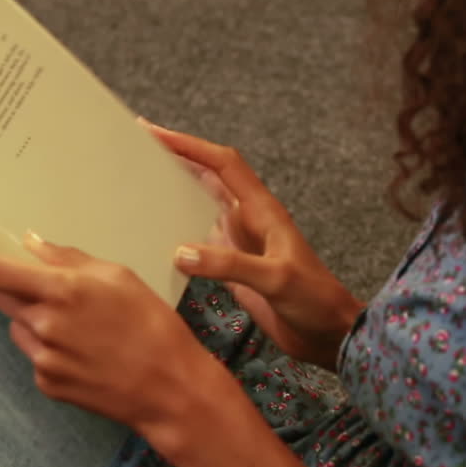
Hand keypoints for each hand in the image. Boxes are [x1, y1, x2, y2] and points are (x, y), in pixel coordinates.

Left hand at [0, 234, 226, 463]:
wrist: (168, 387)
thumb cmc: (152, 324)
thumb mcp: (119, 277)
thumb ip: (70, 259)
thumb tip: (33, 245)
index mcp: (62, 290)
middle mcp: (44, 324)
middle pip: (3, 299)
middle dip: (19, 290)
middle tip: (55, 294)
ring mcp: (42, 358)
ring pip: (19, 328)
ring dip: (35, 321)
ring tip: (79, 328)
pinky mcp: (47, 385)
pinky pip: (35, 356)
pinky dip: (50, 350)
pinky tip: (85, 353)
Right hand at [141, 122, 364, 371]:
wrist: (329, 334)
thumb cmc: (314, 299)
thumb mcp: (275, 278)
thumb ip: (230, 265)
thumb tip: (180, 252)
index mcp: (262, 210)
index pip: (223, 164)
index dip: (190, 145)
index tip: (154, 132)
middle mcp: (248, 220)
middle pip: (207, 178)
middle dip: (176, 159)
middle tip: (137, 150)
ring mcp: (239, 243)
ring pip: (200, 207)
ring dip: (173, 194)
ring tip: (136, 186)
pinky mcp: (232, 268)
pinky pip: (198, 243)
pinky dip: (176, 235)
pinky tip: (154, 239)